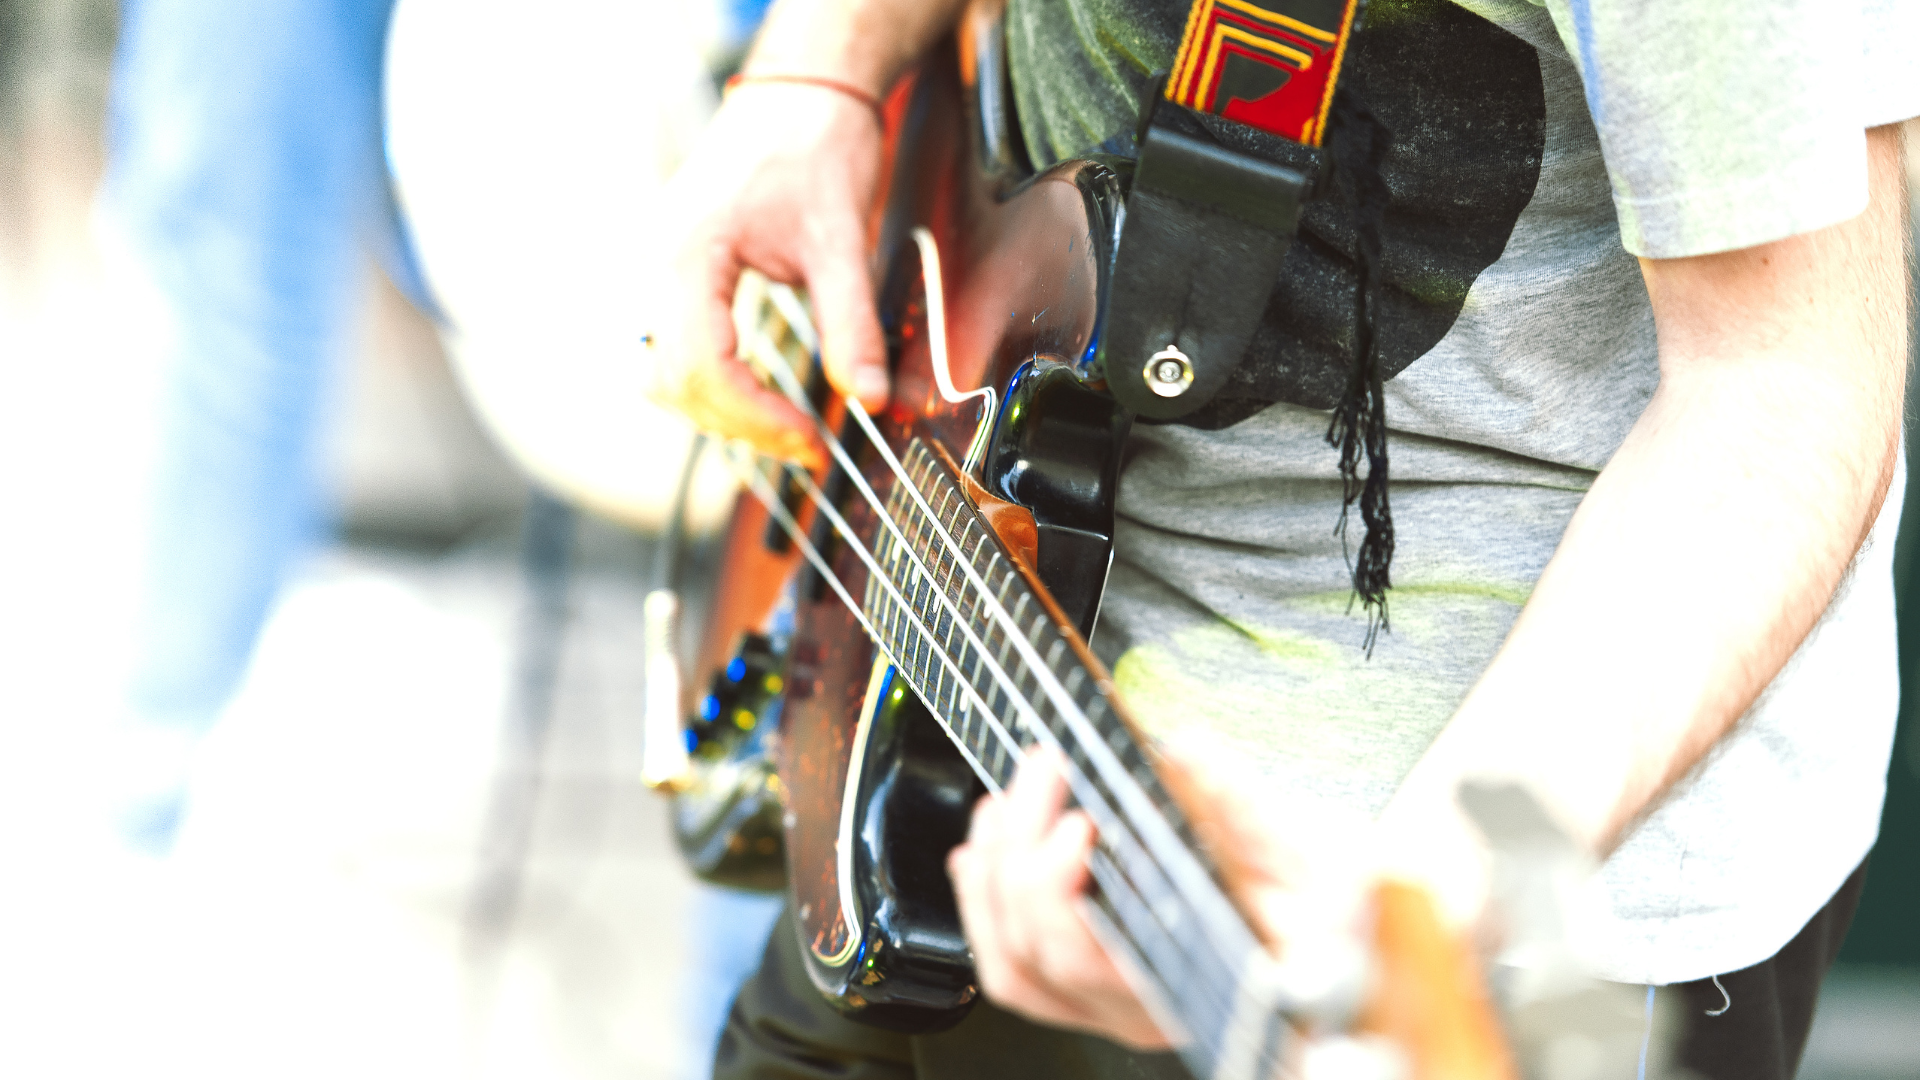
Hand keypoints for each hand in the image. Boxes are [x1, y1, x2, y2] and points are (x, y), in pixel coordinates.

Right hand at [646, 81, 891, 469]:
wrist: (801, 92)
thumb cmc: (813, 145)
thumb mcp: (843, 240)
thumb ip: (852, 325)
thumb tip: (869, 398)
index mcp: (687, 255)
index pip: (701, 369)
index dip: (756, 419)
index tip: (811, 440)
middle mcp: (656, 266)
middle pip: (671, 382)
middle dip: (738, 424)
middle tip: (805, 445)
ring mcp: (658, 271)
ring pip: (660, 373)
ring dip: (718, 411)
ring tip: (784, 426)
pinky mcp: (674, 276)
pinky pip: (669, 349)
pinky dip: (710, 383)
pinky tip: (756, 394)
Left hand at [946, 747, 1379, 1049]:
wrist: (1363, 947)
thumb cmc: (1349, 917)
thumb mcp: (1324, 859)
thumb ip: (1247, 809)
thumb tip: (1184, 750)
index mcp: (1197, 988)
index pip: (1088, 961)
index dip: (1055, 891)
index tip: (1077, 818)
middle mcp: (1148, 1010)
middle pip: (1038, 953)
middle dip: (1022, 848)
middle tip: (1047, 767)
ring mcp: (1118, 1003)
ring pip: (1015, 965)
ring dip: (994, 874)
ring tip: (1012, 798)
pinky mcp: (1101, 985)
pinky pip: (1018, 967)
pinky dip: (986, 902)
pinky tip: (986, 846)